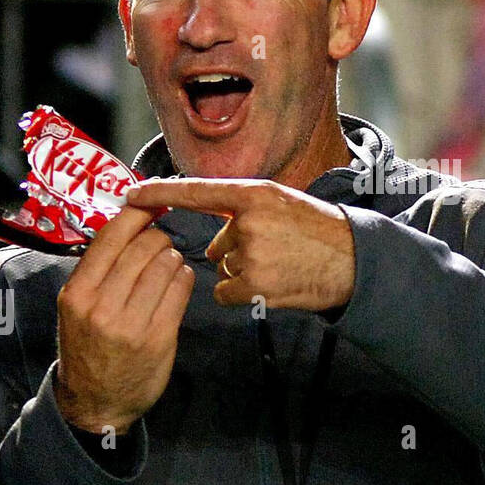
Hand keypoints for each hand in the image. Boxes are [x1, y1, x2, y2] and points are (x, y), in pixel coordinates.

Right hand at [54, 204, 196, 434]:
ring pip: (166, 264)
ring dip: (172, 258)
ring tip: (166, 266)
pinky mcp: (159, 337)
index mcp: (77, 293)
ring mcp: (131, 324)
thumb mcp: (75, 308)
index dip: (136, 214)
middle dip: (157, 238)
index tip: (149, 206)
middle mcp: (102, 306)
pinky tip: (176, 283)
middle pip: (143, 247)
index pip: (111, 237)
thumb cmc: (86, 348)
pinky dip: (182, 278)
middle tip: (159, 243)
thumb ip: (97, 271)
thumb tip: (129, 226)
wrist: (94, 402)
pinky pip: (180, 288)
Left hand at [126, 178, 355, 310]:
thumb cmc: (316, 232)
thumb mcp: (281, 205)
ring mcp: (251, 253)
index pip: (196, 191)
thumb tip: (213, 241)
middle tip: (276, 250)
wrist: (353, 261)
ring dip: (244, 272)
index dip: (160, 192)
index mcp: (254, 194)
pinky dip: (242, 293)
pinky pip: (225, 291)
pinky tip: (272, 284)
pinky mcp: (254, 283)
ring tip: (280, 265)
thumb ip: (243, 212)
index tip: (130, 194)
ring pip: (224, 268)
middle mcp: (249, 221)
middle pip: (216, 244)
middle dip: (236, 252)